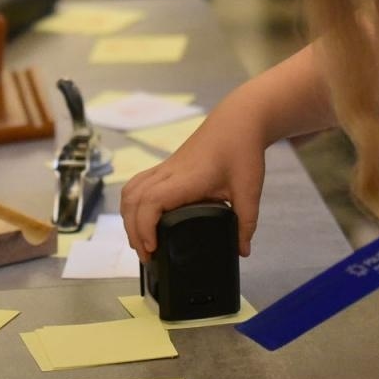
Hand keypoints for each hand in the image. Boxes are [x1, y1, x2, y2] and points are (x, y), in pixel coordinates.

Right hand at [120, 108, 266, 261]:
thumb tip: (242, 251)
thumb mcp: (249, 190)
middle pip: (133, 200)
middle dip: (133, 231)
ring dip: (129, 218)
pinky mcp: (165, 167)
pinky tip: (141, 219)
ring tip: (141, 242)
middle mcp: (168, 172)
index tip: (153, 248)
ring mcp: (164, 168)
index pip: (151, 201)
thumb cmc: (242, 150)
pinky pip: (137, 185)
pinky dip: (132, 205)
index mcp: (186, 178)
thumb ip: (245, 222)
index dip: (145, 227)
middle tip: (147, 257)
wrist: (238, 121)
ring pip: (130, 191)